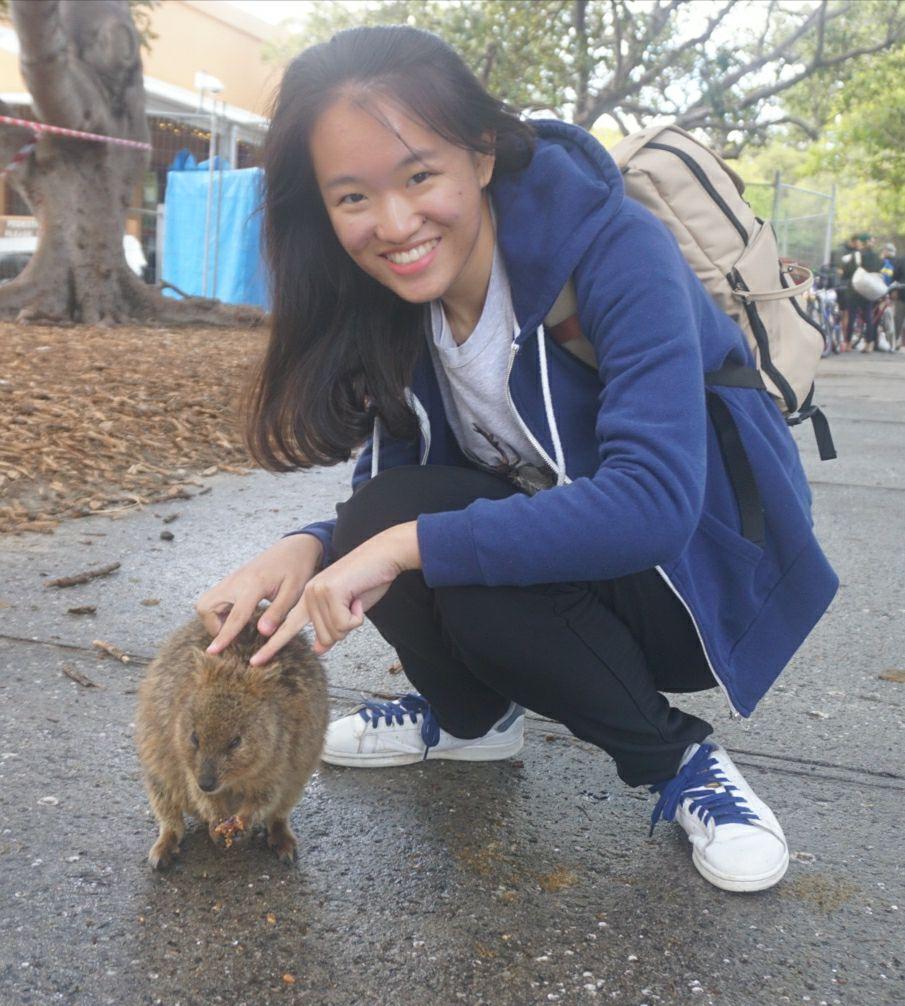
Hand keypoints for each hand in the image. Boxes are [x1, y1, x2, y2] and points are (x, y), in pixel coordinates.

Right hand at [196, 533, 323, 654]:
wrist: (294, 547)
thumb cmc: (296, 568)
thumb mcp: (293, 591)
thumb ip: (277, 612)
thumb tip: (263, 633)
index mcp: (253, 585)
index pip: (235, 616)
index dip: (224, 636)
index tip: (212, 652)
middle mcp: (236, 580)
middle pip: (205, 607)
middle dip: (213, 626)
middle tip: (234, 634)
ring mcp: (231, 579)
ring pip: (206, 603)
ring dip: (215, 618)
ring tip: (237, 624)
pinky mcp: (231, 579)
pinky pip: (214, 598)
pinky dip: (219, 610)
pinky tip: (239, 613)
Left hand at [250, 521, 420, 663]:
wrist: (384, 555)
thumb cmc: (369, 581)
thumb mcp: (348, 610)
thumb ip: (331, 627)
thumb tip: (318, 649)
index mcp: (309, 598)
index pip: (287, 627)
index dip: (272, 646)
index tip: (255, 662)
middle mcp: (308, 595)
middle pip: (326, 638)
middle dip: (346, 628)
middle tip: (355, 608)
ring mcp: (316, 591)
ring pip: (336, 632)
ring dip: (354, 621)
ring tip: (357, 600)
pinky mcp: (329, 590)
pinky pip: (345, 624)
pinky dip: (358, 616)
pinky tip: (359, 598)